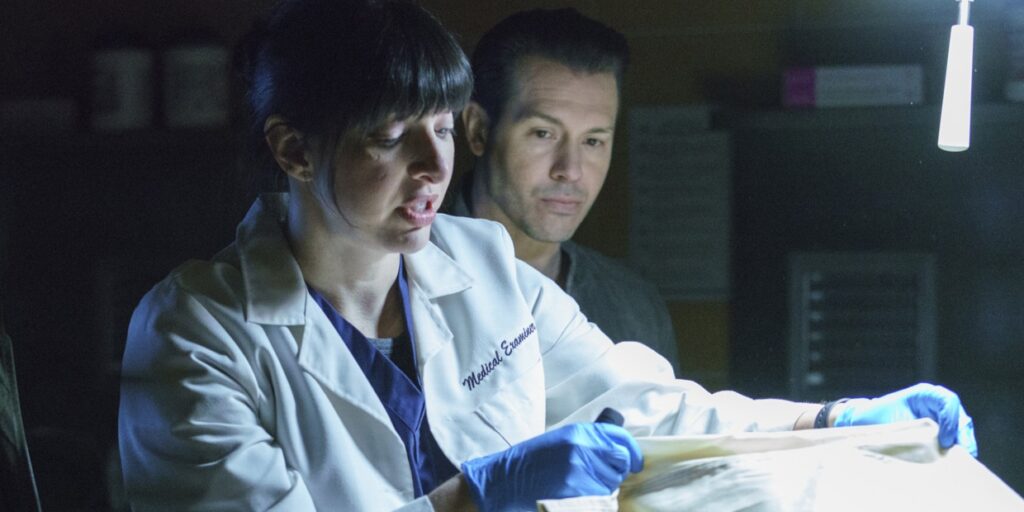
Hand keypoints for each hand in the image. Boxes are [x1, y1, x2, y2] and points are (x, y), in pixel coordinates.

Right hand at [460, 422, 642, 511]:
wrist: (503, 481)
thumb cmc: (529, 463)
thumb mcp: (560, 442)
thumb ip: (588, 443)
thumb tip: (618, 453)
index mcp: (579, 432)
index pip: (620, 438)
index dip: (632, 451)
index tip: (634, 462)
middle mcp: (583, 448)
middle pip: (621, 462)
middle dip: (614, 471)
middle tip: (596, 477)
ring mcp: (581, 471)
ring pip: (611, 484)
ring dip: (602, 488)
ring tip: (578, 487)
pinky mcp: (578, 493)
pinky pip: (600, 500)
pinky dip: (593, 502)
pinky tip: (575, 497)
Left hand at [834, 382, 976, 456]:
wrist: (868, 423)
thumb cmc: (875, 417)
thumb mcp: (887, 416)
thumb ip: (904, 426)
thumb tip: (924, 441)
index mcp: (924, 394)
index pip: (948, 400)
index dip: (950, 419)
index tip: (944, 440)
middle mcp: (935, 403)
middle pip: (959, 415)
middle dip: (962, 435)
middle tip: (962, 454)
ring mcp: (940, 416)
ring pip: (961, 428)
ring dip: (963, 443)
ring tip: (963, 459)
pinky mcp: (940, 430)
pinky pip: (956, 437)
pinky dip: (958, 448)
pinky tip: (956, 460)